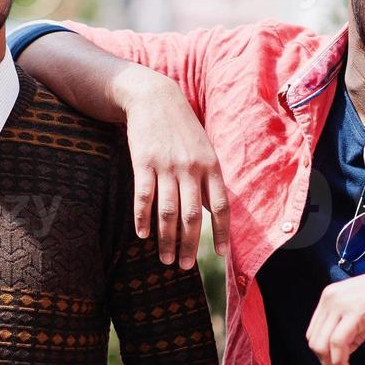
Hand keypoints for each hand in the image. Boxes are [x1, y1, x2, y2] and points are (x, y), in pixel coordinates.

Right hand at [122, 74, 229, 268]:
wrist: (153, 97)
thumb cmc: (181, 128)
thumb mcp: (202, 150)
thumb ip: (207, 179)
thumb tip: (209, 212)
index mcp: (211, 167)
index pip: (220, 207)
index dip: (222, 233)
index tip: (221, 255)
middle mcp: (191, 168)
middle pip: (193, 216)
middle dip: (190, 245)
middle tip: (185, 266)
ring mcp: (167, 166)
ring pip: (168, 212)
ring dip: (167, 240)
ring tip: (166, 259)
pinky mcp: (143, 163)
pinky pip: (144, 197)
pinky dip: (143, 219)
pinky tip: (142, 235)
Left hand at [306, 268, 364, 364]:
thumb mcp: (364, 316)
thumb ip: (348, 332)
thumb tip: (338, 357)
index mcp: (329, 298)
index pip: (315, 334)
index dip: (325, 358)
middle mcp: (330, 299)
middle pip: (316, 342)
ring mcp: (340, 304)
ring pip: (323, 346)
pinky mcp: (354, 312)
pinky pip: (339, 345)